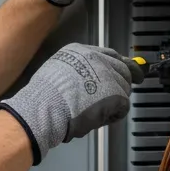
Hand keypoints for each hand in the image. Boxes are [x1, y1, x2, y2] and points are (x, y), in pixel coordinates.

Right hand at [0, 44, 144, 164]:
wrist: (46, 107)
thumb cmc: (44, 96)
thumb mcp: (56, 69)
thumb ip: (75, 70)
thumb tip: (83, 79)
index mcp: (81, 51)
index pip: (109, 55)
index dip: (116, 65)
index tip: (123, 70)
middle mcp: (98, 59)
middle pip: (123, 69)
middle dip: (122, 82)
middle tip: (119, 95)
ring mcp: (109, 76)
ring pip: (124, 88)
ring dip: (115, 101)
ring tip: (96, 111)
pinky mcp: (116, 94)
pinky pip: (123, 107)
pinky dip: (113, 115)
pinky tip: (98, 118)